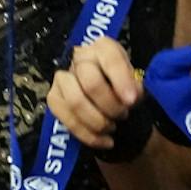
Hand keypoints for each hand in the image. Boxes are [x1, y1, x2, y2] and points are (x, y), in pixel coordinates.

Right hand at [45, 37, 144, 151]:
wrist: (110, 102)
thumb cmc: (124, 89)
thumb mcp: (137, 85)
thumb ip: (136, 88)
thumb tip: (130, 97)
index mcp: (103, 48)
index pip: (110, 58)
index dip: (121, 80)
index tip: (131, 101)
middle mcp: (79, 58)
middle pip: (90, 82)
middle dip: (110, 105)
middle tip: (123, 115)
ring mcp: (62, 77)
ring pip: (76, 102)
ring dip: (98, 121)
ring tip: (112, 127)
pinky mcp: (53, 98)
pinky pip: (67, 120)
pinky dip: (88, 135)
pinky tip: (104, 141)